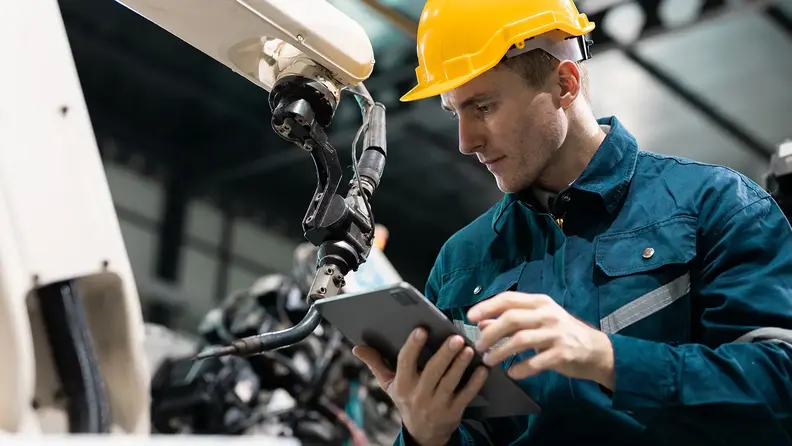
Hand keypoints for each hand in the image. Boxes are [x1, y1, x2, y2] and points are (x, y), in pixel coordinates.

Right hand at [353, 328, 487, 445]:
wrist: (423, 435)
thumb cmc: (406, 401)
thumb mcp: (389, 385)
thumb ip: (376, 364)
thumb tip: (357, 348)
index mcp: (401, 385)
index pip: (405, 363)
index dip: (413, 346)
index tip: (421, 329)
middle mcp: (418, 395)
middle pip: (432, 372)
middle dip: (444, 354)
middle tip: (456, 338)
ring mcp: (437, 405)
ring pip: (450, 382)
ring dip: (460, 364)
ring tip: (468, 348)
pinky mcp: (454, 412)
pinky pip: (466, 395)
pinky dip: (475, 382)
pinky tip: (482, 369)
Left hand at [467, 292, 614, 388]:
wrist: (596, 351)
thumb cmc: (561, 333)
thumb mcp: (537, 322)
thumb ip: (511, 320)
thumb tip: (481, 323)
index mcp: (539, 302)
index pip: (508, 299)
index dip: (487, 307)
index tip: (470, 317)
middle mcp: (547, 314)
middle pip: (511, 319)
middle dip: (490, 333)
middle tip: (478, 346)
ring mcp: (556, 333)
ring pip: (520, 340)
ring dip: (500, 352)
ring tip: (489, 360)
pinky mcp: (563, 353)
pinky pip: (536, 362)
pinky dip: (521, 369)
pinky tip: (512, 373)